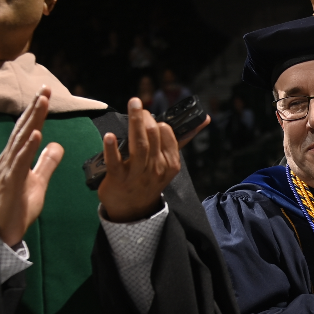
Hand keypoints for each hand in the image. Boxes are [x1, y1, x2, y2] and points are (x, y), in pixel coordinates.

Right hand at [0, 86, 62, 246]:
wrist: (4, 229)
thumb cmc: (18, 205)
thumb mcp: (38, 181)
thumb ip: (46, 163)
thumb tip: (56, 145)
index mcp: (16, 157)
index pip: (27, 130)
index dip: (36, 112)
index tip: (46, 94)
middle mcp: (9, 158)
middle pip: (23, 129)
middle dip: (34, 108)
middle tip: (45, 89)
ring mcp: (8, 169)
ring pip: (21, 140)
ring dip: (32, 120)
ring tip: (42, 103)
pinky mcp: (11, 181)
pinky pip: (21, 162)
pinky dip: (28, 147)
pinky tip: (36, 133)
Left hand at [97, 98, 179, 222]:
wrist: (134, 210)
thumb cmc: (150, 180)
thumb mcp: (169, 164)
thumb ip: (180, 141)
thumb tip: (204, 119)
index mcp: (170, 163)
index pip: (167, 134)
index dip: (157, 121)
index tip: (149, 115)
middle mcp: (156, 167)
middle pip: (152, 136)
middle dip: (145, 117)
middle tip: (136, 104)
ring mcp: (137, 174)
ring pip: (138, 144)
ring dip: (135, 122)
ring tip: (132, 105)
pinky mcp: (117, 178)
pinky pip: (115, 162)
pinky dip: (112, 148)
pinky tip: (109, 136)